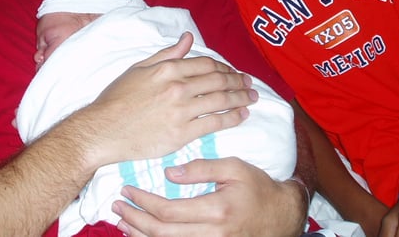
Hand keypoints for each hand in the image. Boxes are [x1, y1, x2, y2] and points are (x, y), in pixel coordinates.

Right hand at [80, 32, 256, 166]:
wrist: (103, 129)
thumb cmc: (117, 99)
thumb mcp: (139, 68)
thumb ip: (167, 54)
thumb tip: (188, 38)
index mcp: (167, 69)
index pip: (206, 64)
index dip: (225, 67)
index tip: (233, 72)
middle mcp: (178, 87)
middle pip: (218, 80)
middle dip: (238, 81)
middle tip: (249, 85)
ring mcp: (181, 110)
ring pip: (221, 100)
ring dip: (241, 98)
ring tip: (252, 99)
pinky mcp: (182, 133)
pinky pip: (215, 123)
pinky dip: (232, 118)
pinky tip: (241, 116)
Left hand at [112, 157, 306, 236]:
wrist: (282, 216)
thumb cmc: (258, 188)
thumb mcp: (234, 168)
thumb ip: (201, 169)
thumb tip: (168, 172)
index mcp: (216, 211)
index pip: (168, 211)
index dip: (143, 202)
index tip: (127, 190)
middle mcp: (212, 235)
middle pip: (162, 233)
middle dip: (134, 219)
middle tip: (116, 206)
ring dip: (140, 235)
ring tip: (122, 222)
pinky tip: (143, 235)